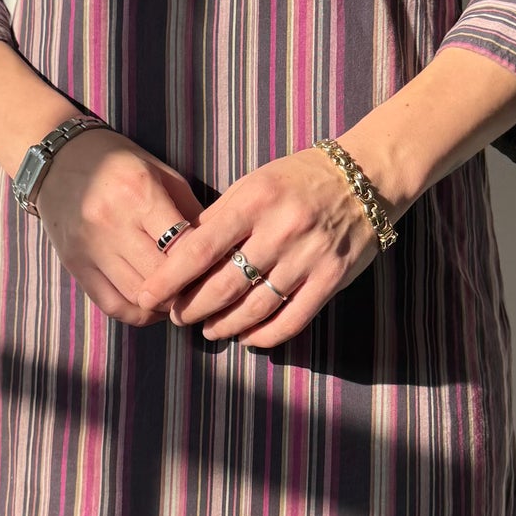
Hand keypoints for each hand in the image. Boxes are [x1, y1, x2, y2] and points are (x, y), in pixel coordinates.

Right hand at [34, 128, 206, 324]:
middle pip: (161, 276)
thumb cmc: (120, 164)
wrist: (58, 161)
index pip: (182, 246)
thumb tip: (220, 249)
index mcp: (140, 194)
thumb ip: (190, 211)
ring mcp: (90, 247)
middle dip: (188, 288)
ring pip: (139, 295)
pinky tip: (153, 306)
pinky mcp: (75, 265)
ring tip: (181, 299)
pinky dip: (138, 313)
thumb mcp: (161, 173)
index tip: (220, 269)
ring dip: (165, 304)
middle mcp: (112, 223)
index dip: (206, 264)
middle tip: (205, 290)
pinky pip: (112, 305)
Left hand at [134, 146, 384, 348]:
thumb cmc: (299, 179)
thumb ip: (221, 218)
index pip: (200, 248)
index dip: (170, 278)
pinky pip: (291, 320)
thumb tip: (181, 257)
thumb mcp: (255, 183)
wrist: (366, 178)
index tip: (149, 295)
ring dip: (225, 326)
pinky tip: (248, 338)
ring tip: (210, 330)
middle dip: (193, 308)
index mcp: (254, 201)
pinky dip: (264, 336)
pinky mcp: (332, 279)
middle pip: (224, 284)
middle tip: (178, 317)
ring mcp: (308, 257)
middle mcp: (280, 230)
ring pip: (255, 308)